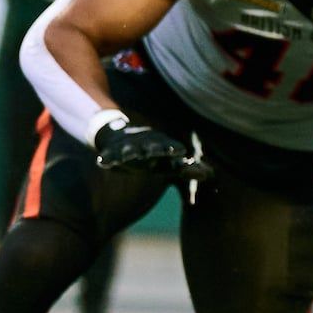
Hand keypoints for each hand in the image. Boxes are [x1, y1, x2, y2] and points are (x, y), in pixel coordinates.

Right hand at [96, 119, 210, 180]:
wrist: (122, 138)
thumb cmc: (152, 154)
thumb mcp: (168, 163)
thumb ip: (186, 169)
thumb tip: (210, 174)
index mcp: (161, 146)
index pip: (169, 147)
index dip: (173, 149)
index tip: (180, 151)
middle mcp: (145, 145)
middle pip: (150, 146)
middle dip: (153, 148)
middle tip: (154, 151)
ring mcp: (128, 148)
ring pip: (129, 150)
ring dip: (129, 152)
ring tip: (129, 155)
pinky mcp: (113, 153)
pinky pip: (109, 156)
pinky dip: (107, 159)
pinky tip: (102, 162)